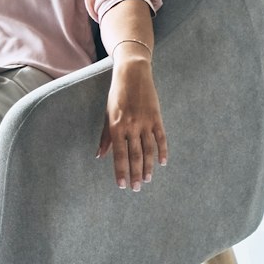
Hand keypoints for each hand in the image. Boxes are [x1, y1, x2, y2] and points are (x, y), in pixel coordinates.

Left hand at [96, 61, 167, 191]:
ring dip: (148, 167)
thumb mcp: (107, 115)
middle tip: (136, 189)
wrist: (133, 75)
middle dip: (135, 174)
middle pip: (135, 156)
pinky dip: (162, 151)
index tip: (121, 185)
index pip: (119, 155)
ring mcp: (146, 122)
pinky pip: (161, 138)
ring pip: (149, 150)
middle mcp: (131, 127)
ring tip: (147, 180)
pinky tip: (162, 163)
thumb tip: (100, 156)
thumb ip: (105, 137)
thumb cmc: (116, 96)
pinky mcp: (157, 117)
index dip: (120, 172)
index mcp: (116, 127)